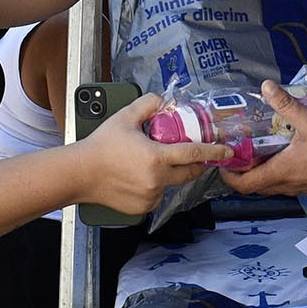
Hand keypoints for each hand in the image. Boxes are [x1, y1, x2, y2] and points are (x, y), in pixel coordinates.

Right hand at [79, 95, 232, 212]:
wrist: (79, 174)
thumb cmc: (100, 146)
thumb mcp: (125, 118)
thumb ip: (147, 105)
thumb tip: (162, 99)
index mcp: (156, 158)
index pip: (194, 154)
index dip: (213, 151)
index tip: (226, 151)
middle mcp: (156, 180)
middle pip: (188, 174)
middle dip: (196, 165)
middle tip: (195, 157)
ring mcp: (150, 197)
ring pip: (170, 185)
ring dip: (169, 176)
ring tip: (149, 164)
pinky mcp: (141, 208)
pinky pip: (156, 197)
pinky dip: (154, 188)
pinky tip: (138, 178)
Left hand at [221, 80, 306, 195]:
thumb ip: (286, 104)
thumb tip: (267, 87)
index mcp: (282, 173)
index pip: (245, 185)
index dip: (229, 176)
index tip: (223, 163)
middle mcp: (289, 185)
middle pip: (256, 187)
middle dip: (244, 172)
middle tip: (240, 154)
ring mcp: (302, 188)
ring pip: (273, 186)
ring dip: (263, 172)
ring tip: (261, 151)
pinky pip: (288, 184)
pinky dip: (280, 173)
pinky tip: (287, 154)